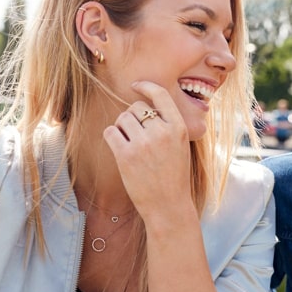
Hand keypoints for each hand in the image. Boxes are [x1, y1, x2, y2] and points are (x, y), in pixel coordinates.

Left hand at [103, 81, 192, 219]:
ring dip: (121, 128)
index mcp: (178, 128)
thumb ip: (168, 126)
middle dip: (132, 117)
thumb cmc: (174, 177)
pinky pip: (110, 132)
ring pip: (122, 118)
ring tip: (129, 144)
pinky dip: (112, 137)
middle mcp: (162, 132)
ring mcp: (144, 143)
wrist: (169, 206)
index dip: (146, 86)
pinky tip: (119, 149)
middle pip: (136, 107)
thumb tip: (147, 107)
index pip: (160, 95)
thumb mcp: (181, 147)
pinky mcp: (126, 155)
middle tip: (135, 134)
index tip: (136, 85)